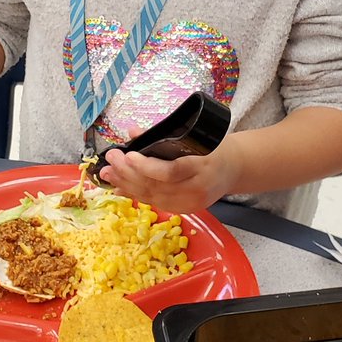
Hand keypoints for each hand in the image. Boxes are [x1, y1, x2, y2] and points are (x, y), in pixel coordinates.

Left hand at [97, 135, 240, 213]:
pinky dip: (136, 195)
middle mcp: (197, 188)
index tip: (128, 155)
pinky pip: (157, 203)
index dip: (146, 166)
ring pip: (153, 196)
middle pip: (157, 185)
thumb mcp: (192, 137)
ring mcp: (191, 202)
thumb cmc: (213, 148)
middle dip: (128, 173)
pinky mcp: (186, 210)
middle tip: (110, 160)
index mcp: (202, 165)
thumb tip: (132, 131)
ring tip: (108, 174)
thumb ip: (162, 135)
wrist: (233, 169)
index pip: (171, 171)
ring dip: (127, 185)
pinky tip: (120, 188)